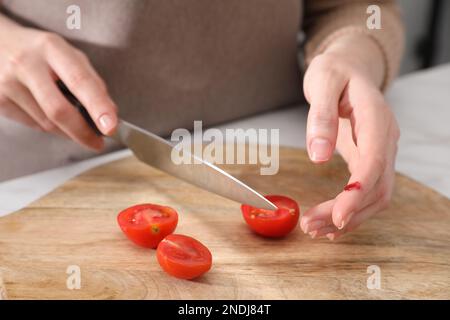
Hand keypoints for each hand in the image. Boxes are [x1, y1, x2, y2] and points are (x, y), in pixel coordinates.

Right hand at [0, 15, 116, 149]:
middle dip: (82, 132)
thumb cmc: (39, 52)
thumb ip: (90, 81)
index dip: (98, 106)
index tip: (111, 126)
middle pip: (59, 109)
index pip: (80, 81)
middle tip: (98, 142)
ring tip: (75, 125)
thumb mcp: (67, 55)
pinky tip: (51, 116)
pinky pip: (33, 125)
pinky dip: (50, 127)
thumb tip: (110, 112)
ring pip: (47, 123)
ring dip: (68, 131)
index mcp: (52, 48)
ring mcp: (8, 83)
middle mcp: (27, 64)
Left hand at [300, 35, 399, 239]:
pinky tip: (330, 221)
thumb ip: (321, 116)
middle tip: (312, 227)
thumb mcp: (323, 81)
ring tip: (315, 228)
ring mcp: (381, 150)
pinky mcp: (370, 158)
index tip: (337, 215)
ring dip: (349, 216)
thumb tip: (319, 155)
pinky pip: (367, 190)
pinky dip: (350, 209)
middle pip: (377, 186)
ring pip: (375, 194)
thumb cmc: (335, 71)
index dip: (358, 193)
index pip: (374, 162)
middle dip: (348, 212)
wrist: (348, 67)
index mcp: (376, 118)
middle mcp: (385, 138)